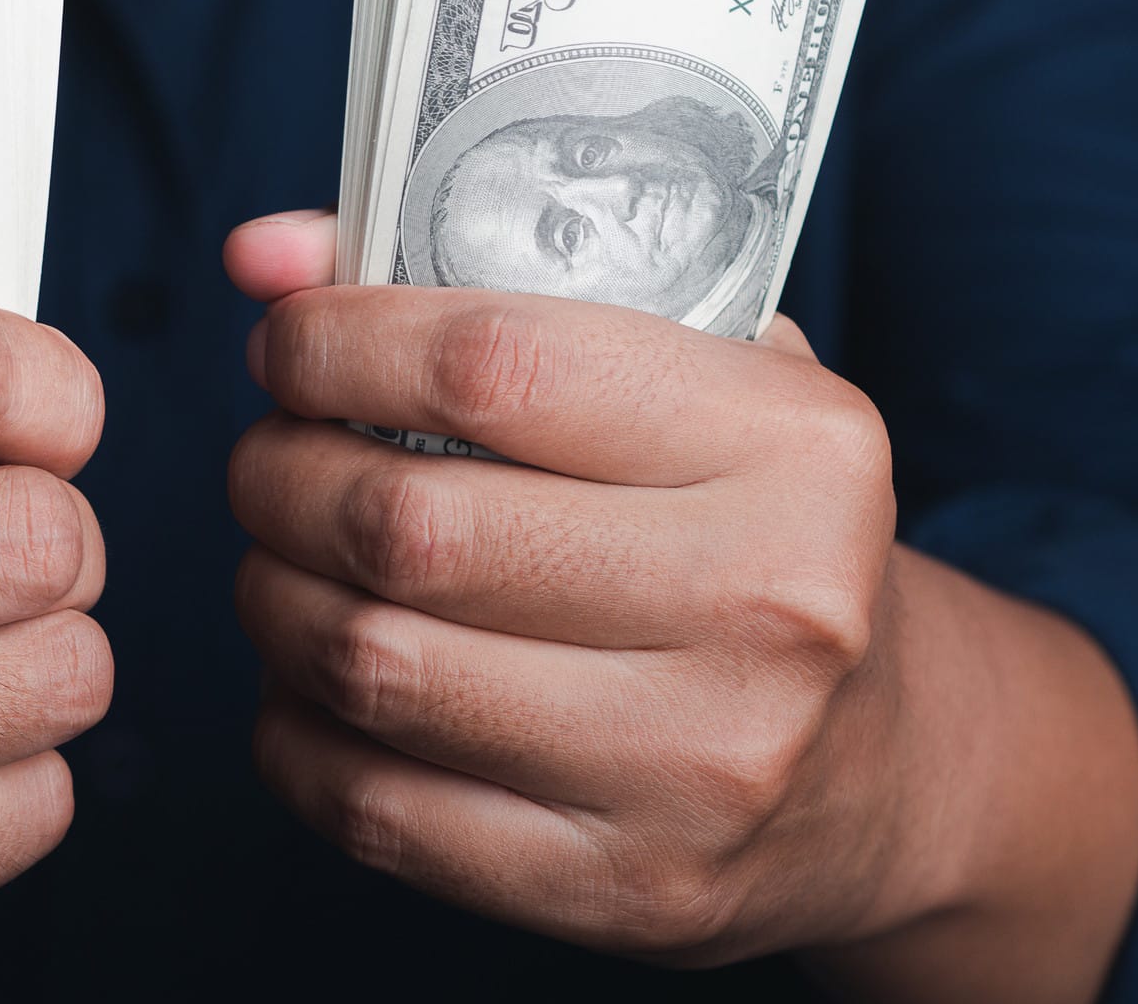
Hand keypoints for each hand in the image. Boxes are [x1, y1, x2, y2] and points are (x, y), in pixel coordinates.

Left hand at [223, 212, 1137, 1002]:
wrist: (874, 767)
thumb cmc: (743, 529)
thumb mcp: (677, 376)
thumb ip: (472, 288)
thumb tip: (263, 252)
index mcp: (788, 446)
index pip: (490, 366)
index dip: (337, 342)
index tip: (286, 341)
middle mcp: (764, 605)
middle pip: (408, 526)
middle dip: (281, 474)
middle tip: (267, 457)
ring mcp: (699, 765)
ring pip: (373, 666)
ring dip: (274, 597)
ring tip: (282, 560)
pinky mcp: (628, 887)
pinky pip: (376, 807)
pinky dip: (296, 731)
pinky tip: (309, 683)